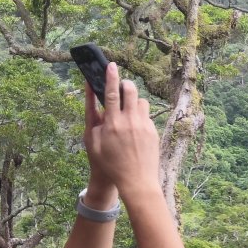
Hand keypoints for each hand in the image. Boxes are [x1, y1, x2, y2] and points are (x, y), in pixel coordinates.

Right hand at [84, 63, 157, 201]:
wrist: (137, 181)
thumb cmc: (110, 165)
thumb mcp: (93, 145)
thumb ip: (94, 122)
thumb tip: (97, 104)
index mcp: (112, 124)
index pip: (111, 94)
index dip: (110, 77)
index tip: (111, 65)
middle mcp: (130, 122)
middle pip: (130, 91)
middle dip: (125, 83)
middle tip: (121, 85)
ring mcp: (144, 126)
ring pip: (141, 101)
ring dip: (134, 101)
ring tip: (128, 110)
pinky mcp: (153, 132)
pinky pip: (147, 115)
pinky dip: (140, 116)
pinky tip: (135, 127)